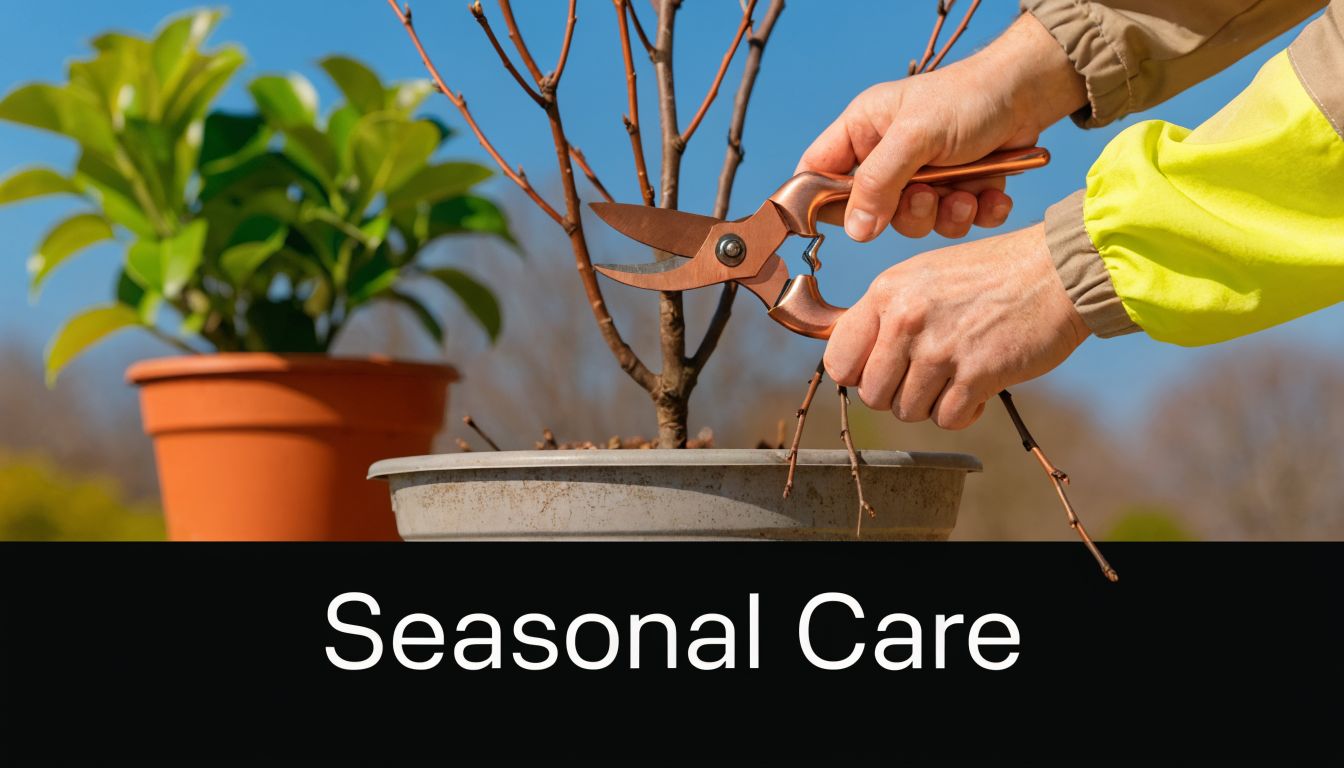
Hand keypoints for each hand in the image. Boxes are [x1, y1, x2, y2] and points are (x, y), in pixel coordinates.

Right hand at [796, 12, 1085, 241]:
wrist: (1030, 92)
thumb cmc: (968, 98)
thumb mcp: (916, 136)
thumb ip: (879, 182)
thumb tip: (855, 230)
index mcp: (863, 131)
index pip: (818, 173)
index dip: (821, 201)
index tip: (847, 223)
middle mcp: (887, 156)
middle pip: (871, 211)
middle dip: (906, 213)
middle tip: (928, 196)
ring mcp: (922, 175)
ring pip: (915, 222)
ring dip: (945, 215)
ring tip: (968, 192)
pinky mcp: (957, 189)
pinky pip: (954, 222)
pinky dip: (975, 214)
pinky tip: (989, 194)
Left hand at [823, 223, 1087, 428]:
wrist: (1057, 271)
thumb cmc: (990, 275)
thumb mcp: (922, 277)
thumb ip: (886, 315)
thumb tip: (853, 361)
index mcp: (886, 293)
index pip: (838, 360)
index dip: (858, 375)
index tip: (882, 371)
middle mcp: (906, 320)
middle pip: (872, 395)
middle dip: (897, 394)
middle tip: (927, 376)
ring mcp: (940, 348)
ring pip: (908, 411)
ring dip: (932, 403)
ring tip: (956, 376)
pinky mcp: (977, 373)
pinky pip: (947, 419)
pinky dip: (963, 413)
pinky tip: (978, 389)